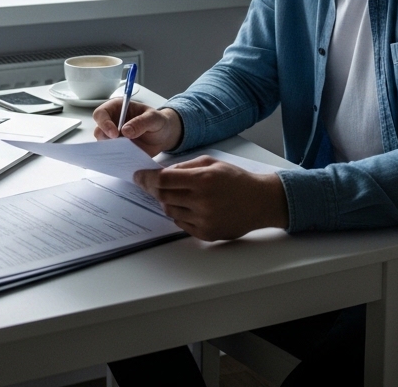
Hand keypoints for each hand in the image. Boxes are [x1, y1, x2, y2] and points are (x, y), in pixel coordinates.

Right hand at [92, 99, 183, 155]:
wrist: (164, 135)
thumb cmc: (158, 121)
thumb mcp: (154, 118)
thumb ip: (141, 122)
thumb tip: (125, 131)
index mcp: (117, 108)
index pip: (101, 113)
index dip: (104, 123)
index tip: (114, 133)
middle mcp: (112, 123)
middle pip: (98, 130)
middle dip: (105, 139)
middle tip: (118, 145)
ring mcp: (114, 138)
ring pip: (103, 145)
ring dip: (111, 150)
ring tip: (124, 153)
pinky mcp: (118, 150)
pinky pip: (112, 155)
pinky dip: (117, 158)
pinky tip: (126, 159)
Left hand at [134, 158, 288, 240]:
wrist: (259, 202)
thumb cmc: (236, 180)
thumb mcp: (212, 163)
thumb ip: (185, 167)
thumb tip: (162, 173)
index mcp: (203, 179)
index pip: (163, 180)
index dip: (146, 178)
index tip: (138, 177)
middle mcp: (202, 201)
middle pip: (163, 196)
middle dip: (155, 189)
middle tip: (153, 184)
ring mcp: (203, 219)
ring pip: (170, 211)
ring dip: (169, 202)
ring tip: (181, 195)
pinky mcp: (205, 233)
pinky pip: (180, 224)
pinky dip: (180, 214)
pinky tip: (191, 207)